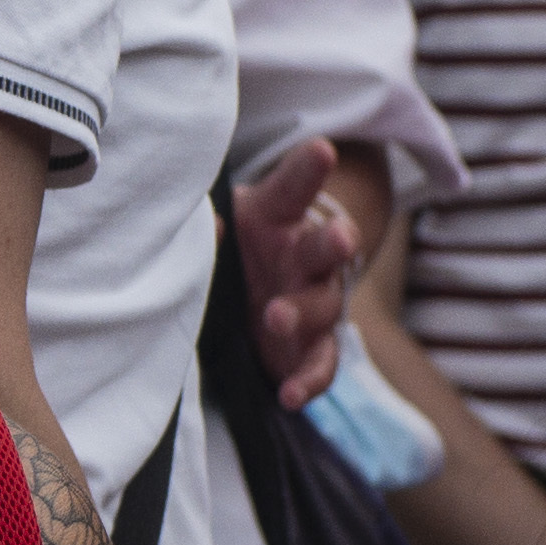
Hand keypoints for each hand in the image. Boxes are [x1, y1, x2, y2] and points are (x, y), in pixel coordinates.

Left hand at [231, 136, 356, 404]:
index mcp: (280, 216)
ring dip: (302, 312)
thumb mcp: (217, 227)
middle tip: (338, 238)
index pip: (295, 188)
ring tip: (276, 318)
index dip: (309, 169)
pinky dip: (310, 381)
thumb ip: (209, 230)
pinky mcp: (314, 345)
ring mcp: (316, 300)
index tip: (322, 149)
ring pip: (324, 306)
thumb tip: (206, 231)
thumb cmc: (234, 245)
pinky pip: (321, 363)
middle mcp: (306, 255)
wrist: (256, 288)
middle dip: (334, 241)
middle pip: (328, 246)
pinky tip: (291, 395)